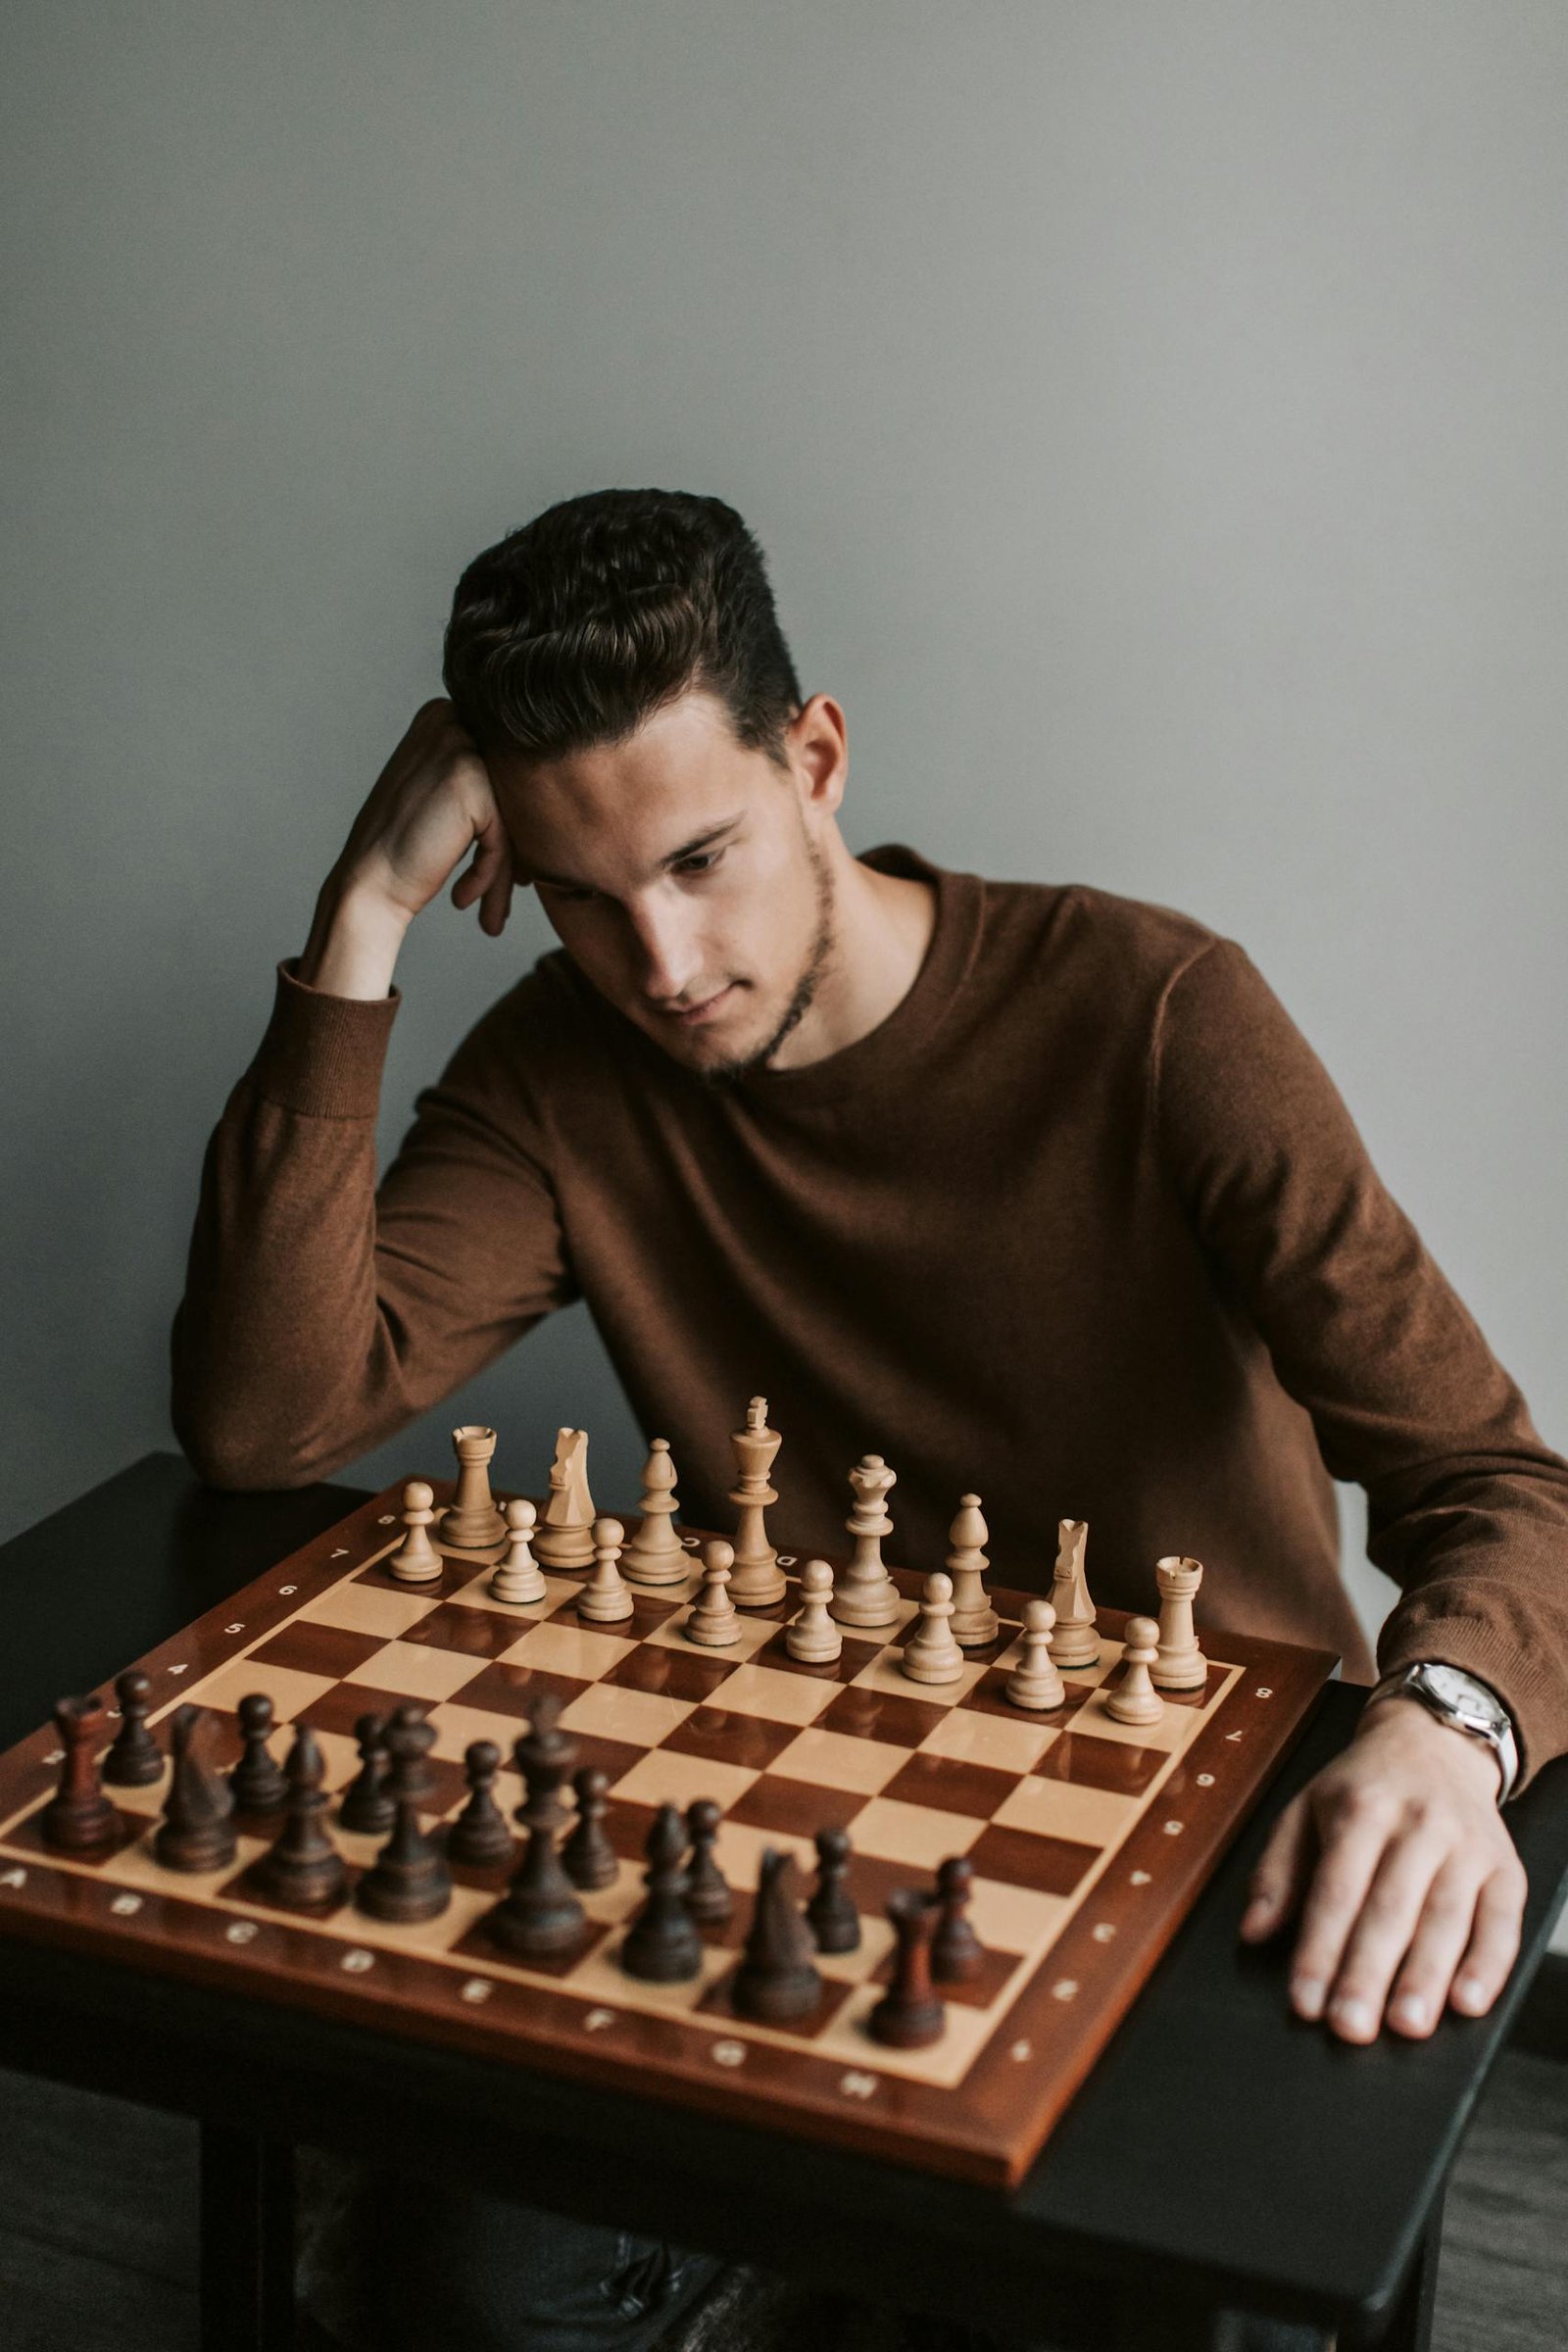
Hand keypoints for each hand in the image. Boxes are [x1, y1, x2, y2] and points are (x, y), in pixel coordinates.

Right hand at [299, 700, 515, 995]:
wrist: (367, 883)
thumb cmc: (405, 848)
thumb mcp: (439, 790)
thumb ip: (481, 770)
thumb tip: (547, 772)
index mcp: (442, 714)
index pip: (505, 768)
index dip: (513, 819)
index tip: (514, 868)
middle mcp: (450, 719)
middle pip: (512, 789)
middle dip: (515, 844)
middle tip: (517, 885)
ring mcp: (459, 747)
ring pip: (513, 814)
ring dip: (505, 869)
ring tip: (491, 911)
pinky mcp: (470, 781)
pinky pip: (504, 834)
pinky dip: (490, 875)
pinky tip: (462, 898)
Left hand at [1237, 1696, 1526, 2041]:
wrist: (1434, 1743)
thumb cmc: (1362, 1788)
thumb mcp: (1304, 1809)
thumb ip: (1277, 1871)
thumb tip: (1252, 1931)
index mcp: (1359, 1810)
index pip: (1336, 1890)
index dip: (1319, 1949)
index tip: (1305, 2001)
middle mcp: (1417, 1825)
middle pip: (1389, 1909)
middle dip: (1368, 1973)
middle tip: (1350, 2027)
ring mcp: (1466, 1846)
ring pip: (1445, 1918)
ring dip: (1426, 1977)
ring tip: (1406, 2026)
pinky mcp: (1504, 1867)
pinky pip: (1501, 1921)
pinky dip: (1488, 1964)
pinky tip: (1468, 2001)